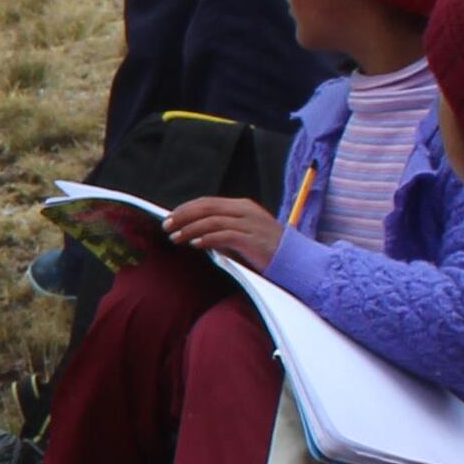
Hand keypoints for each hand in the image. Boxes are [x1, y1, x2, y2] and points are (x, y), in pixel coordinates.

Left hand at [163, 195, 282, 266]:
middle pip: (207, 208)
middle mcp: (245, 211)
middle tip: (166, 226)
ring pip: (212, 221)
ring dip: (190, 229)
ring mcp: (250, 224)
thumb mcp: (245, 234)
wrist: (297, 261)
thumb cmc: (268, 250)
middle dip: (183, 216)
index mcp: (242, 206)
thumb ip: (224, 230)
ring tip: (175, 238)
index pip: (208, 202)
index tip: (170, 217)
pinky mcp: (252, 239)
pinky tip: (195, 244)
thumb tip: (196, 234)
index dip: (186, 208)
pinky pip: (225, 236)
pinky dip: (208, 239)